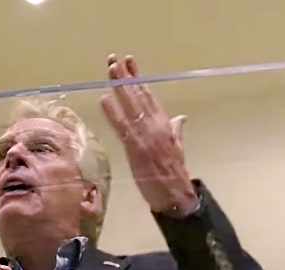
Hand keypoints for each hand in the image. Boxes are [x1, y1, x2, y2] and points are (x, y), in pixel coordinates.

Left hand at [100, 54, 198, 217]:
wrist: (176, 194)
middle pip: (138, 96)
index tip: (129, 63)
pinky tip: (104, 100)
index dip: (138, 79)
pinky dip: (113, 114)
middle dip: (126, 77)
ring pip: (130, 107)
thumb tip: (181, 118)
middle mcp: (155, 125)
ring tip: (110, 71)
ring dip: (119, 88)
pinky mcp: (135, 148)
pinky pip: (122, 128)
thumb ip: (177, 131)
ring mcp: (145, 135)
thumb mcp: (178, 148)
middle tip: (114, 60)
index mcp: (165, 124)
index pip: (149, 96)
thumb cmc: (175, 173)